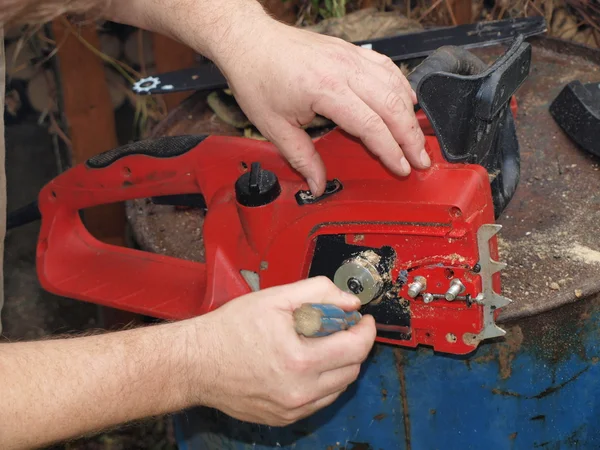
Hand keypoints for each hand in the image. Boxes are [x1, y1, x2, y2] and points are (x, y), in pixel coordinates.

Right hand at [190, 277, 375, 425]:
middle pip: (352, 369)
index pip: (356, 348)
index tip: (362, 319)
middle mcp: (299, 391)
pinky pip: (319, 401)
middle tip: (339, 327)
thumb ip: (318, 293)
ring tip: (319, 344)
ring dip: (339, 364)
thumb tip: (350, 302)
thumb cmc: (230, 329)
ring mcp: (292, 408)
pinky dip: (322, 381)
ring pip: (338, 387)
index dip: (366, 330)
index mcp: (300, 360)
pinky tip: (305, 363)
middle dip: (353, 345)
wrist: (196, 363)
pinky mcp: (283, 417)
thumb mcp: (275, 298)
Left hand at [216, 18, 428, 195]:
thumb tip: (317, 185)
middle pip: (393, 106)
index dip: (391, 151)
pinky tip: (407, 102)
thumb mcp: (274, 127)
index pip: (371, 126)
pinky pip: (387, 67)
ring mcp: (350, 56)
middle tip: (421, 159)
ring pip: (395, 85)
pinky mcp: (351, 50)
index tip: (402, 168)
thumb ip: (302, 159)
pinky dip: (402, 86)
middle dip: (411, 137)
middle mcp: (343, 69)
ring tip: (417, 138)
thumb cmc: (258, 78)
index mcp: (325, 89)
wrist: (250, 42)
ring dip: (411, 114)